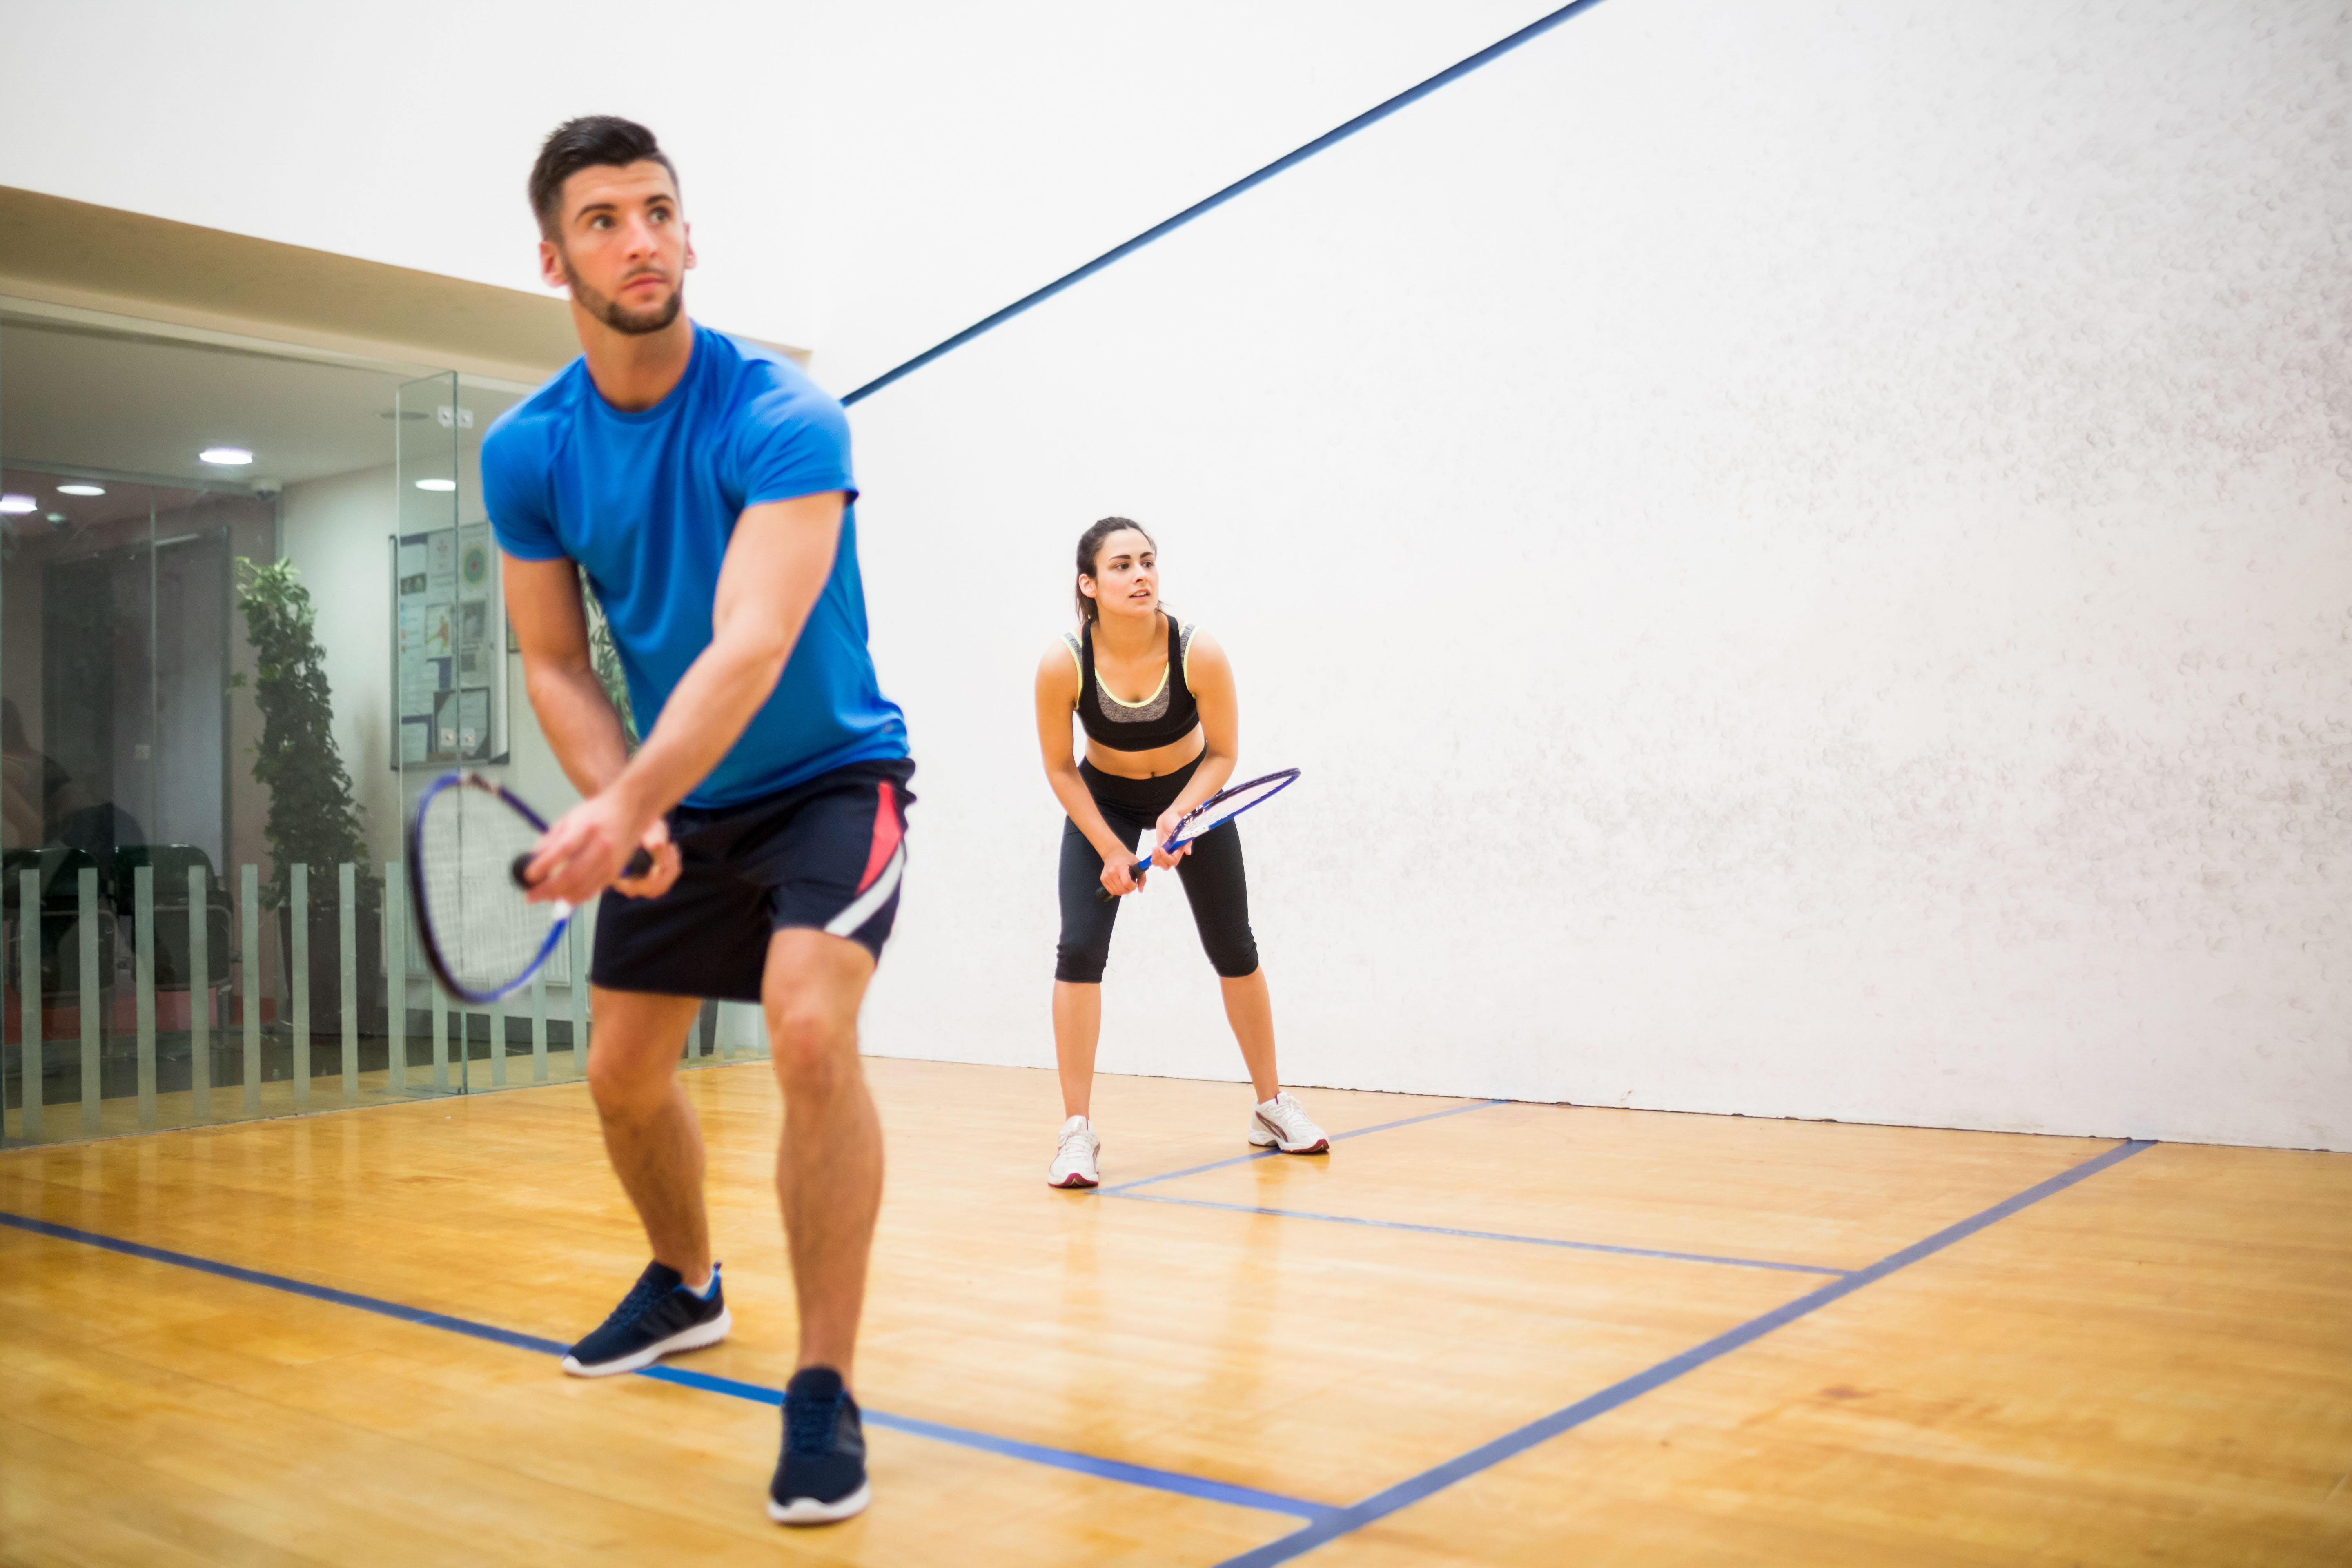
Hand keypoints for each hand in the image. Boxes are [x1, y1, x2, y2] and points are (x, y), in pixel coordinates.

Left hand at [524, 791, 680, 905]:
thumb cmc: (596, 814)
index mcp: (587, 827)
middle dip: (548, 889)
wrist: (630, 812)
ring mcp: (611, 861)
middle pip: (573, 874)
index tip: (528, 875)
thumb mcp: (569, 818)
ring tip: (544, 897)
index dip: (544, 865)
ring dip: (560, 897)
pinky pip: (593, 891)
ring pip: (583, 888)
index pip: (564, 849)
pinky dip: (575, 897)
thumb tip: (532, 862)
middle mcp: (601, 846)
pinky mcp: (615, 872)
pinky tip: (563, 897)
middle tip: (531, 896)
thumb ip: (550, 839)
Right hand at [1099, 848, 1145, 898]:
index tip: (1135, 883)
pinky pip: (1111, 891)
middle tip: (1131, 885)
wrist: (1112, 853)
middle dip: (1129, 889)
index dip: (1133, 886)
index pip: (1126, 883)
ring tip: (1126, 884)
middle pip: (1122, 889)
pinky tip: (1120, 885)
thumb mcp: (1137, 864)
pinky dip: (1117, 891)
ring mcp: (1106, 876)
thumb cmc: (1126, 858)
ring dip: (1123, 891)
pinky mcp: (1103, 879)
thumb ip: (1142, 878)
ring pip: (1117, 892)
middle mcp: (1112, 872)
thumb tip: (1140, 890)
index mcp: (1121, 867)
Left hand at [1148, 805, 1192, 870]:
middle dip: (1160, 860)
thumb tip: (1188, 853)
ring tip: (1154, 849)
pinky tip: (1153, 850)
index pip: (1173, 861)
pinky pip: (1157, 857)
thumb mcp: (1183, 831)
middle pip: (1166, 865)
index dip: (1166, 858)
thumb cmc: (1177, 822)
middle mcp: (1173, 852)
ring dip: (1156, 859)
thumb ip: (1186, 843)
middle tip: (1156, 849)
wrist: (1170, 816)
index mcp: (1179, 850)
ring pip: (1161, 863)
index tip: (1161, 848)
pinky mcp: (1160, 847)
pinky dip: (1153, 857)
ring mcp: (1166, 851)